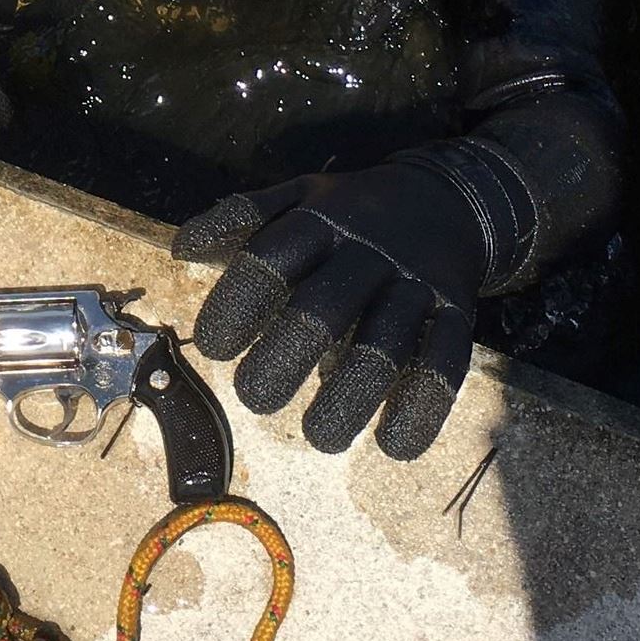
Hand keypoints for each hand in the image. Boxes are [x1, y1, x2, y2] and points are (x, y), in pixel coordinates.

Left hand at [172, 160, 491, 458]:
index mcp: (320, 220)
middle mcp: (368, 251)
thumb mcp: (296, 196)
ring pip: (386, 344)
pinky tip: (391, 444)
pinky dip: (422, 408)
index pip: (272, 259)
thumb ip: (240, 218)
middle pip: (324, 308)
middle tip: (255, 397)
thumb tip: (181, 249)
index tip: (212, 347)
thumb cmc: (348, 212)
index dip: (238, 303)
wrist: (448, 198)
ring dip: (351, 397)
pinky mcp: (458, 313)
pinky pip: (445, 362)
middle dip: (285, 357)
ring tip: (319, 437)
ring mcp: (416, 283)